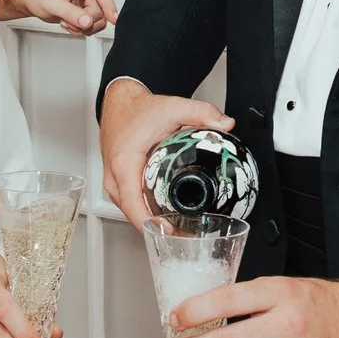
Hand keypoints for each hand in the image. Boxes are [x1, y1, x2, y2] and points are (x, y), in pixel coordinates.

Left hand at [8, 0, 116, 34]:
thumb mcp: (51, 3)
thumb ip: (70, 13)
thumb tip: (87, 21)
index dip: (109, 6)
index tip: (113, 19)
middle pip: (102, 8)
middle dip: (86, 20)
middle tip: (68, 21)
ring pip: (100, 18)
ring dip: (83, 26)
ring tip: (66, 21)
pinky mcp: (90, 5)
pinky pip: (95, 22)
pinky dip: (82, 27)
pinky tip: (70, 22)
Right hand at [99, 78, 232, 226]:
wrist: (118, 102)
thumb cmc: (136, 109)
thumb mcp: (173, 107)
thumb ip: (202, 113)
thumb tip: (225, 125)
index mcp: (124, 165)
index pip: (134, 206)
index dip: (152, 224)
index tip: (171, 232)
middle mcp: (114, 178)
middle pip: (134, 216)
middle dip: (159, 229)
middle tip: (187, 235)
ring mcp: (113, 183)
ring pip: (131, 213)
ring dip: (152, 224)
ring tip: (180, 230)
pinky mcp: (117, 183)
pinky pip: (130, 205)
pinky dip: (145, 213)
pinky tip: (164, 217)